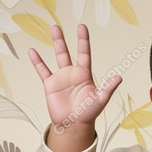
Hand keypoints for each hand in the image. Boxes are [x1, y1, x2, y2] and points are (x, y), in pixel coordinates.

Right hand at [28, 24, 121, 150]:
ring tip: (52, 30)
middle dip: (62, 40)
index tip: (81, 27)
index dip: (83, 41)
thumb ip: (108, 88)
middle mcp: (72, 74)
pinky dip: (37, 62)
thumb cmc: (88, 114)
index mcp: (84, 75)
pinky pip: (43, 71)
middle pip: (67, 52)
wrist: (74, 125)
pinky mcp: (50, 85)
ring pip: (57, 57)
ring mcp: (61, 78)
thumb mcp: (100, 100)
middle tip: (58, 26)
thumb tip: (119, 77)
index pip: (84, 54)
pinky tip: (32, 51)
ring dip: (55, 44)